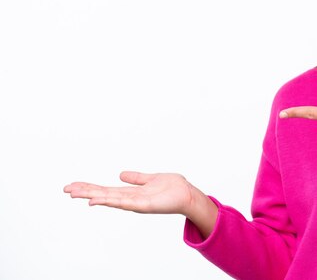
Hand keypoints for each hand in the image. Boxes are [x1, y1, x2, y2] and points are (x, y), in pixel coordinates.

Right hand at [63, 171, 215, 228]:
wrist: (188, 194)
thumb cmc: (172, 188)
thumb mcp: (150, 179)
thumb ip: (136, 178)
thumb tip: (121, 174)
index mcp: (131, 192)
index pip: (106, 189)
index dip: (90, 187)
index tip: (73, 185)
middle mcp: (130, 198)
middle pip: (103, 194)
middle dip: (85, 192)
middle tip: (66, 189)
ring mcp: (135, 203)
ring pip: (109, 199)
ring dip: (92, 196)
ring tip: (75, 194)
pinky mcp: (143, 205)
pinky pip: (123, 203)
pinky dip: (109, 201)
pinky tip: (96, 200)